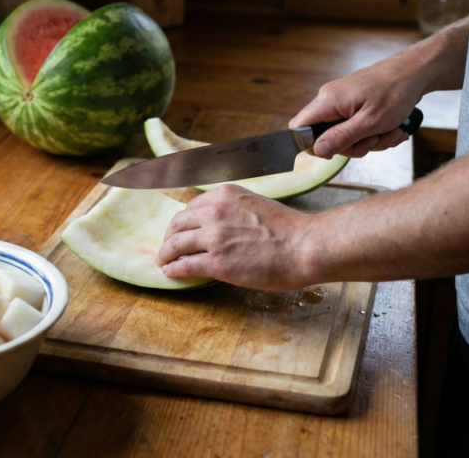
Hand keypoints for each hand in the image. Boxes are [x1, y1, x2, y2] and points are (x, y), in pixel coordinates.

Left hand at [157, 185, 313, 290]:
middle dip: (169, 236)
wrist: (304, 246)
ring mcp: (213, 237)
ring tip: (163, 262)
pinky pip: (183, 265)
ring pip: (174, 244)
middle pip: (177, 223)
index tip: (180, 231)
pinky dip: (172, 269)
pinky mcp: (216, 262)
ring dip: (165, 254)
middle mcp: (214, 212)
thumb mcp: (255, 204)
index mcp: (224, 195)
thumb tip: (220, 221)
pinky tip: (170, 273)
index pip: (191, 207)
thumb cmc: (289, 229)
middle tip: (167, 247)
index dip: (182, 222)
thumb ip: (233, 209)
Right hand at [290, 55, 422, 158]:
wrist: (416, 72)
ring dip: (370, 140)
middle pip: (326, 137)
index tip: (337, 149)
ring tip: (391, 131)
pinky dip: (374, 132)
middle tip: (375, 139)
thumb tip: (316, 150)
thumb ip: (341, 137)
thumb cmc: (396, 91)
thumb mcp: (370, 122)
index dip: (312, 145)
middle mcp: (330, 100)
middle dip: (354, 145)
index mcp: (328, 101)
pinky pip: (356, 127)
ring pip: (345, 135)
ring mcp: (343, 102)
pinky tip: (392, 128)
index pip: (299, 127)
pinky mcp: (354, 104)